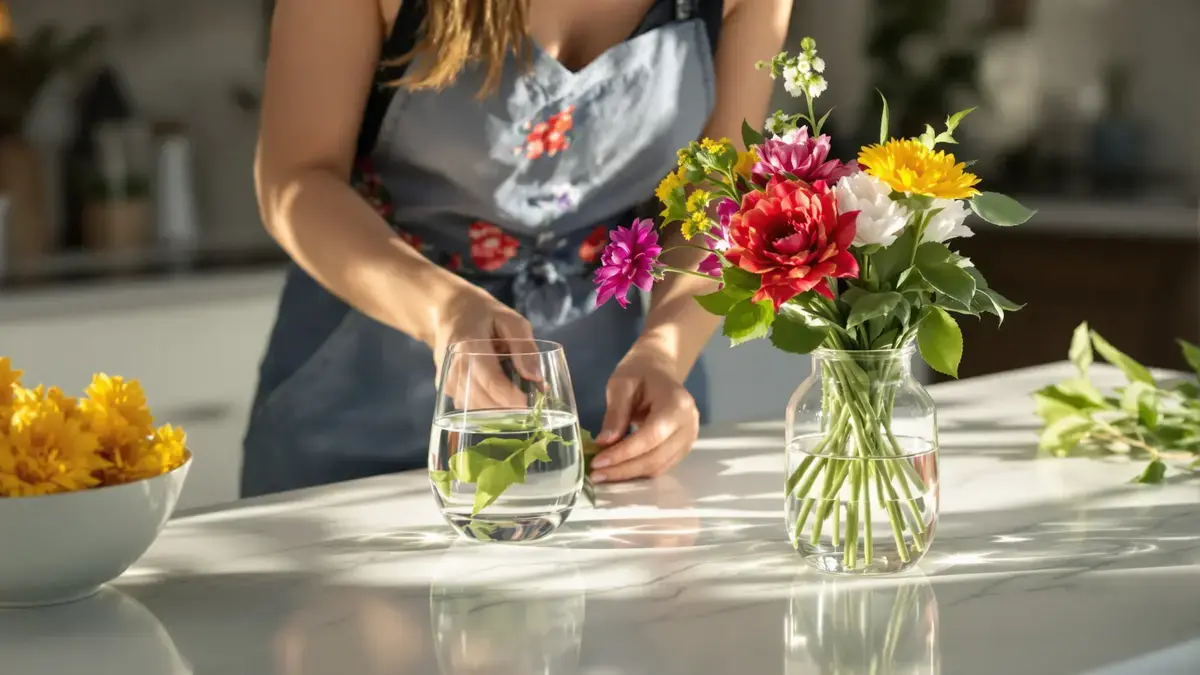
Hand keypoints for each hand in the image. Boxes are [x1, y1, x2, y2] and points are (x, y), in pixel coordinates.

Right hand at [430, 285, 537, 409]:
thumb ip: (524, 347)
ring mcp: (447, 381)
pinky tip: (496, 395)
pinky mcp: (446, 390)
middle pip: (484, 402)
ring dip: (498, 410)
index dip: (514, 399)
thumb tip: (536, 378)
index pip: (492, 383)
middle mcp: (454, 368)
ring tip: (513, 395)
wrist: (450, 312)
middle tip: (528, 403)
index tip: (532, 404)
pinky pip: (469, 409)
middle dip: (509, 409)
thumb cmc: (483, 315)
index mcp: (470, 347)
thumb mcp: (511, 320)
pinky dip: (487, 407)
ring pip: (476, 411)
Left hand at [590, 342, 699, 482]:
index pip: (650, 437)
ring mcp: (689, 439)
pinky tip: (619, 470)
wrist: (658, 369)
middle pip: (656, 457)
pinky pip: (661, 467)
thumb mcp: (621, 384)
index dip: (624, 453)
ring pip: (658, 467)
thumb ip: (615, 412)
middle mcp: (689, 425)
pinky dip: (639, 472)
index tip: (598, 463)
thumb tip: (604, 443)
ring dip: (630, 474)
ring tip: (603, 474)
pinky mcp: (683, 448)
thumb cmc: (639, 372)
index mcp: (676, 405)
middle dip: (624, 469)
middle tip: (596, 474)